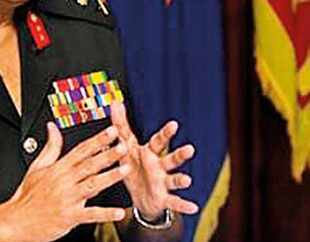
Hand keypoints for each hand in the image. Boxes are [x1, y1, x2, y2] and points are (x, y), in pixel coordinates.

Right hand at [4, 122, 130, 241]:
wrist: (17, 220)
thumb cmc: (28, 196)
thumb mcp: (37, 167)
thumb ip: (50, 147)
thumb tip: (52, 127)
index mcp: (58, 169)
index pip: (81, 150)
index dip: (97, 140)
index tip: (111, 131)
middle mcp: (65, 181)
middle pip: (89, 165)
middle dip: (108, 155)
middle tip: (123, 146)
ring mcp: (68, 199)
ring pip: (92, 185)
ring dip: (110, 177)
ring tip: (125, 169)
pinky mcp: (70, 216)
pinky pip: (90, 214)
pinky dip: (105, 213)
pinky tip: (118, 211)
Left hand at [110, 100, 198, 219]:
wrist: (139, 195)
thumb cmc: (134, 166)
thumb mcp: (125, 146)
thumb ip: (121, 125)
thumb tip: (116, 102)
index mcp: (150, 152)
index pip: (158, 141)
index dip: (166, 134)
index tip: (174, 124)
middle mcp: (160, 166)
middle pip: (171, 159)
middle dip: (180, 154)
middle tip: (190, 149)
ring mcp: (163, 182)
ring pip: (174, 179)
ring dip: (181, 180)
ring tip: (188, 180)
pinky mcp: (163, 198)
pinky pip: (174, 202)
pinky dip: (183, 205)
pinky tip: (193, 207)